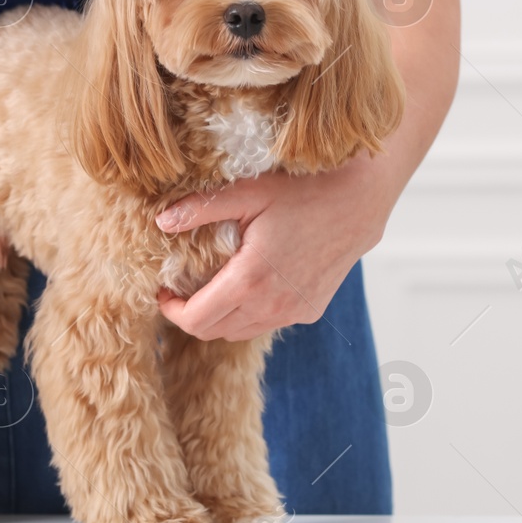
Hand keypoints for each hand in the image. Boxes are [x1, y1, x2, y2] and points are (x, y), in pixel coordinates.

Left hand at [155, 156, 399, 341]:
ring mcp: (294, 313)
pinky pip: (268, 323)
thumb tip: (161, 221)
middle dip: (191, 315)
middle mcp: (272, 306)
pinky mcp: (310, 311)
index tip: (163, 292)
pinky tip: (249, 284)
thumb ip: (200, 209)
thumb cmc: (304, 189)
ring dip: (221, 316)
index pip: (196, 320)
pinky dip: (249, 312)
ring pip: (241, 331)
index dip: (171, 311)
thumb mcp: (247, 192)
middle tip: (182, 289)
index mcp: (249, 281)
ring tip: (212, 286)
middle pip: (214, 332)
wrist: (360, 200)